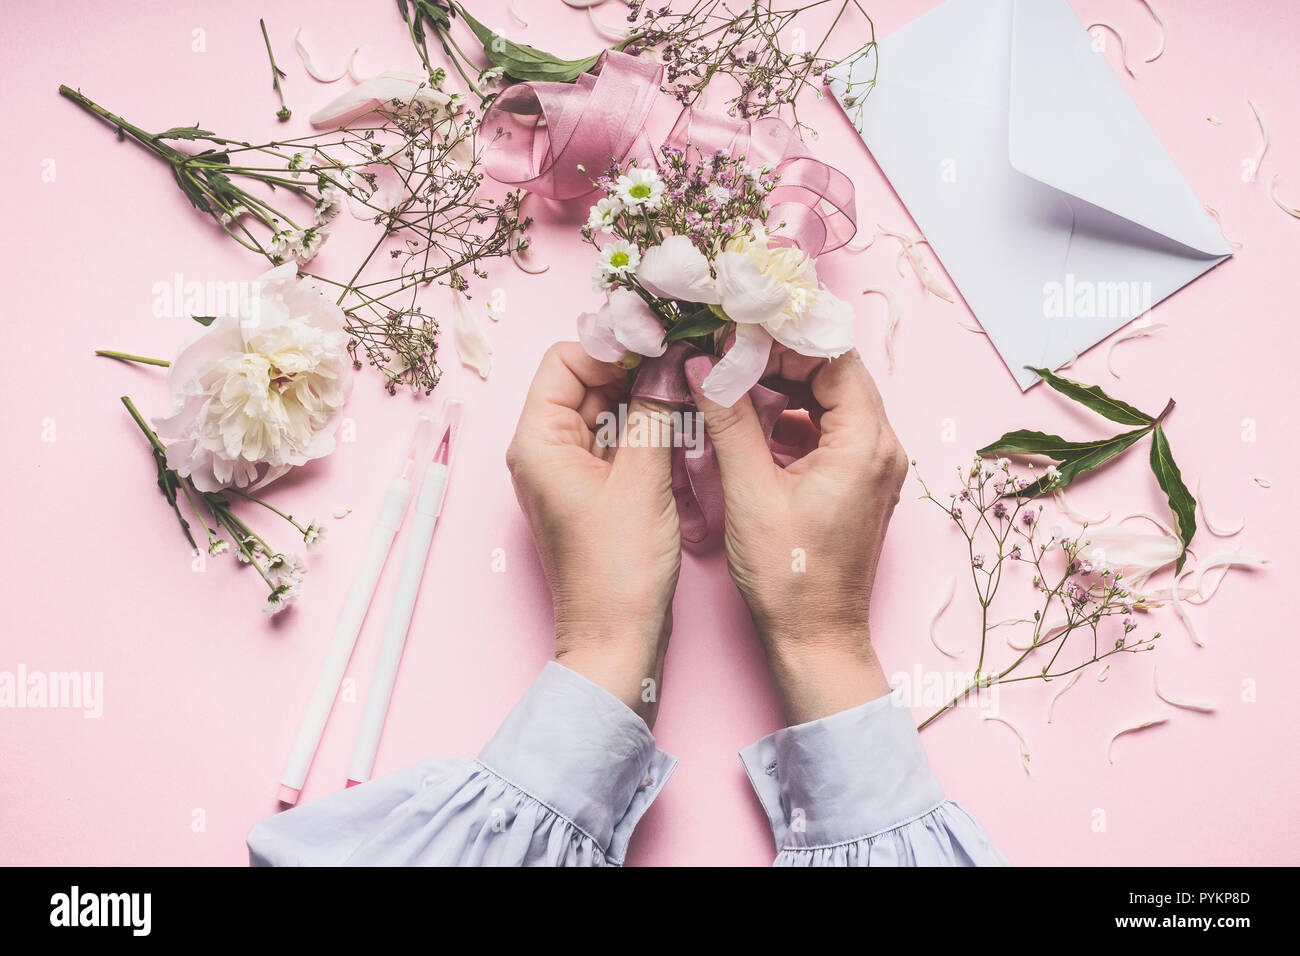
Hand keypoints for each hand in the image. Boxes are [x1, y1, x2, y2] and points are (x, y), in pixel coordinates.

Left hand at [507, 342, 680, 725]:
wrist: (618, 639)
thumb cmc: (618, 571)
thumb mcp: (642, 480)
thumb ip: (655, 411)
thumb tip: (673, 359)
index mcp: (539, 441)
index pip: (567, 359)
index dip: (613, 343)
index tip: (662, 339)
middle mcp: (548, 449)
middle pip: (590, 379)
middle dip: (637, 365)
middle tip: (688, 355)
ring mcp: (572, 470)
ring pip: (609, 407)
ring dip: (648, 394)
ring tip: (692, 384)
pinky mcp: (597, 489)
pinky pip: (620, 439)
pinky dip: (649, 425)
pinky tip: (684, 419)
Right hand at [684, 348, 906, 723]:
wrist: (817, 638)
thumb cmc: (790, 576)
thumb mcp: (750, 491)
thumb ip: (729, 419)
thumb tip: (702, 366)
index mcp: (865, 444)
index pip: (834, 357)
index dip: (786, 338)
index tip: (739, 334)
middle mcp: (881, 448)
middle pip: (835, 374)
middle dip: (781, 358)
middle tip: (730, 352)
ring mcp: (873, 467)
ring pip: (831, 401)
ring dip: (786, 387)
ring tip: (735, 383)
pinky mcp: (858, 484)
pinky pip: (828, 431)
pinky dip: (793, 419)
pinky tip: (753, 423)